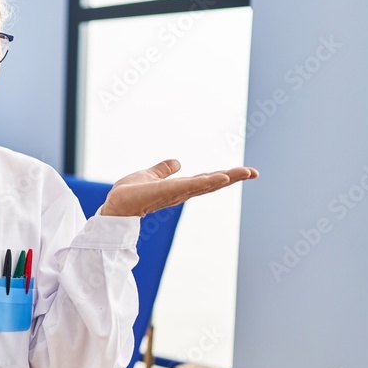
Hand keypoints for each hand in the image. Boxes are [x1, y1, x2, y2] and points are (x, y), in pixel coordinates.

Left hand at [99, 159, 258, 217]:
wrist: (114, 205)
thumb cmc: (129, 194)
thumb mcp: (150, 175)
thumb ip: (163, 169)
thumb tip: (176, 162)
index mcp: (180, 188)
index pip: (207, 181)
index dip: (225, 176)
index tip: (245, 172)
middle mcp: (181, 193)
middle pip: (211, 184)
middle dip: (232, 178)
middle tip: (253, 172)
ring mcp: (175, 193)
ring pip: (205, 185)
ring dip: (224, 179)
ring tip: (243, 172)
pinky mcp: (166, 192)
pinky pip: (190, 186)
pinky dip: (206, 182)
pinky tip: (220, 177)